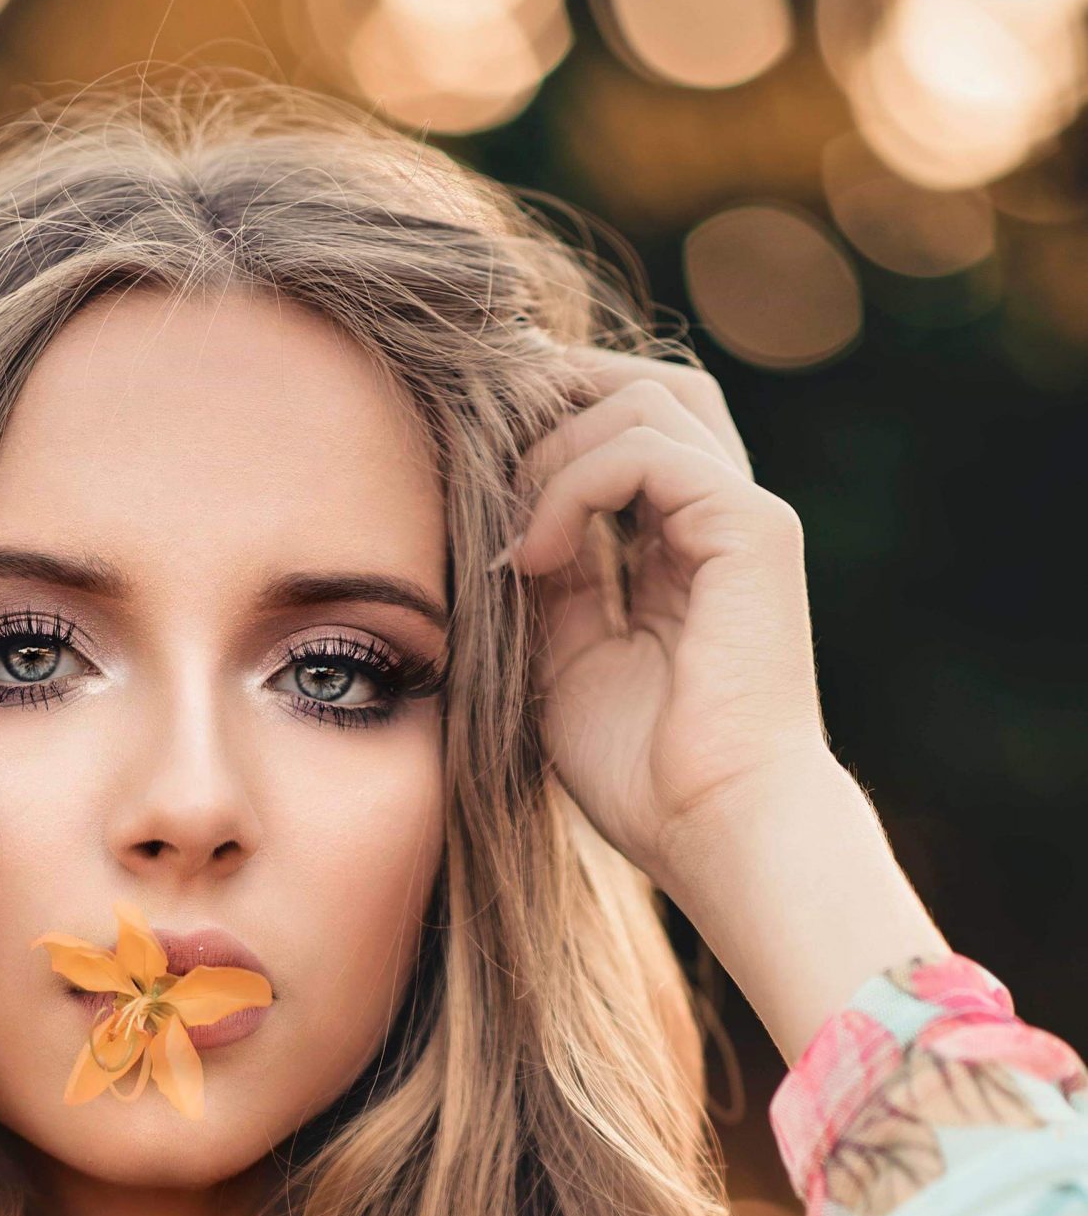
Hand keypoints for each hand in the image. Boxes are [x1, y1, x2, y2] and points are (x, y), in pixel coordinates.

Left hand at [498, 346, 835, 894]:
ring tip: (506, 534)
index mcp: (683, 550)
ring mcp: (743, 516)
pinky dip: (572, 484)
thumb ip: (541, 583)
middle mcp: (720, 520)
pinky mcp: (751, 528)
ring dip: (551, 450)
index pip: (620, 435)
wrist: (713, 828)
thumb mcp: (561, 662)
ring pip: (645, 398)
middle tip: (474, 443)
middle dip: (554, 396)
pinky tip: (531, 555)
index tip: (463, 466)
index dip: (543, 430)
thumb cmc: (644, 776)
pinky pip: (647, 451)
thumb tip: (494, 519)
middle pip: (645, 387)